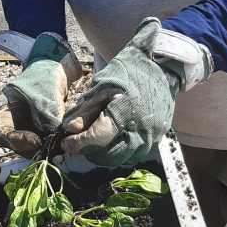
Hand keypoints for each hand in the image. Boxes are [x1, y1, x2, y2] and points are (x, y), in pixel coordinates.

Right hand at [0, 32, 84, 156]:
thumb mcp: (43, 96)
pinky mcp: (37, 131)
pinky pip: (41, 142)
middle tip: (51, 149)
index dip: (18, 141)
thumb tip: (53, 140)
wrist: (55, 70)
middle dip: (33, 148)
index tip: (36, 142)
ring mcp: (23, 127)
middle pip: (15, 143)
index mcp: (2, 109)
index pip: (2, 132)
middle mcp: (10, 121)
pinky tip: (62, 143)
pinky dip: (50, 145)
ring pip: (29, 146)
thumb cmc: (43, 77)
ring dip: (43, 149)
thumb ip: (46, 118)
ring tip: (59, 147)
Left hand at [59, 19, 209, 166]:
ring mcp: (152, 138)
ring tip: (92, 138)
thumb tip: (69, 129)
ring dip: (103, 152)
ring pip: (120, 158)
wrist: (162, 67)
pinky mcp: (156, 140)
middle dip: (88, 150)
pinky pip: (133, 153)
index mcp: (126, 113)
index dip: (77, 143)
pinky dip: (118, 149)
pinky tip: (110, 137)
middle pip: (107, 155)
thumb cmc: (129, 71)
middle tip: (77, 140)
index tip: (65, 142)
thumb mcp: (102, 85)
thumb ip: (85, 110)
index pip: (96, 139)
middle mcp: (141, 131)